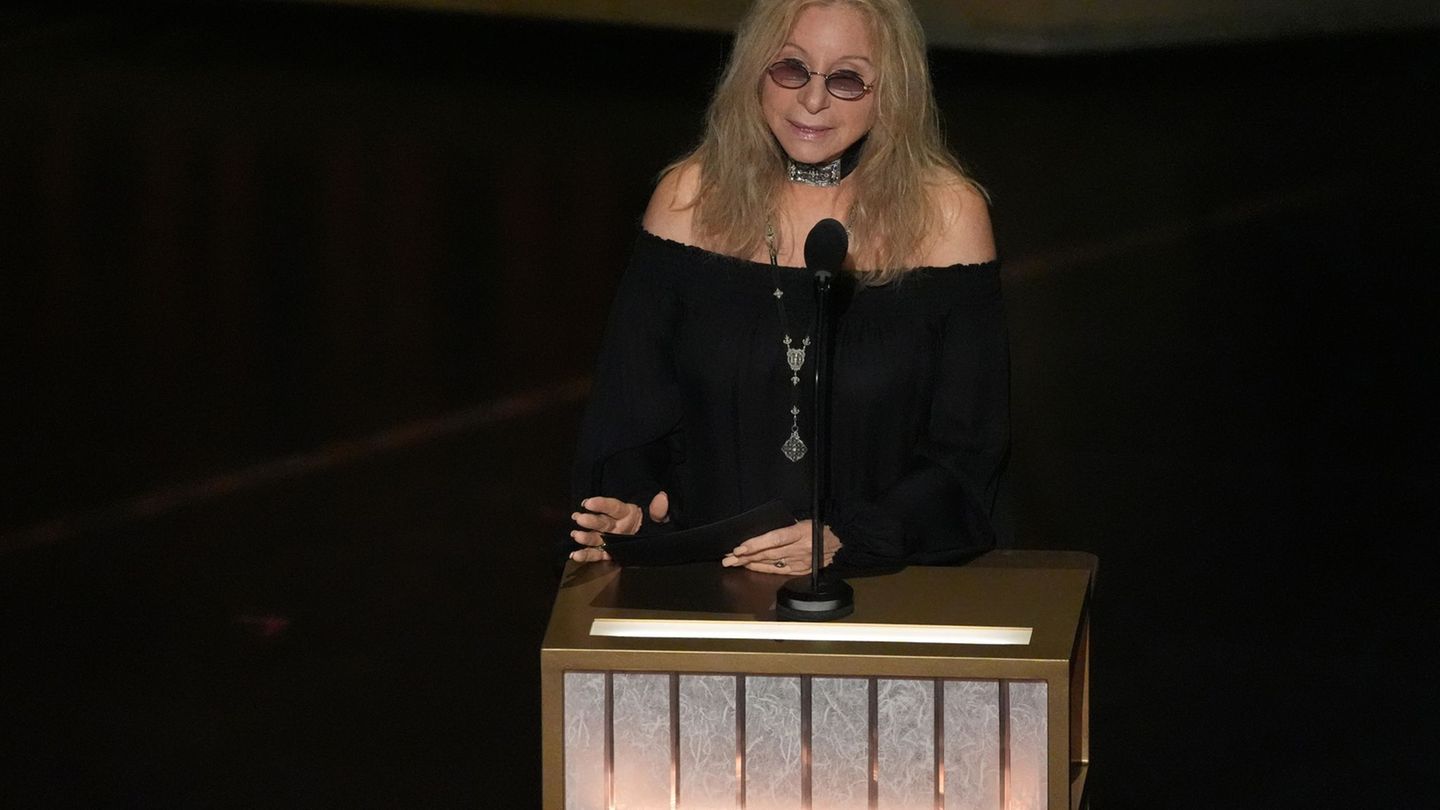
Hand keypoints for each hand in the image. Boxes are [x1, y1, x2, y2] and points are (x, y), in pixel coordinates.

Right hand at [569, 491, 669, 562]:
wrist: (654, 540)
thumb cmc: (655, 525)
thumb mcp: (660, 518)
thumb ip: (659, 510)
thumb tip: (662, 498)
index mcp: (626, 513)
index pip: (612, 507)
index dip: (601, 504)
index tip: (588, 503)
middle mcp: (614, 525)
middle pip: (601, 522)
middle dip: (590, 520)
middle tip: (579, 519)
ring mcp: (610, 539)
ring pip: (595, 537)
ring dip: (585, 537)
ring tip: (576, 536)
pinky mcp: (608, 552)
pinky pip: (596, 554)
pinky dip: (585, 555)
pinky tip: (575, 556)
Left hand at [721, 520, 839, 574]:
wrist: (842, 540)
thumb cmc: (820, 526)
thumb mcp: (804, 520)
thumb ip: (786, 526)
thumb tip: (764, 530)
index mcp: (800, 533)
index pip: (773, 539)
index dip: (755, 544)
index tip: (739, 548)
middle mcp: (799, 549)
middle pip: (767, 554)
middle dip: (745, 556)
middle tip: (727, 558)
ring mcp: (800, 561)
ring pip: (771, 563)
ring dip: (750, 563)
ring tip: (733, 563)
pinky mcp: (802, 569)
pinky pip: (779, 571)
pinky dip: (763, 569)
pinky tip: (751, 567)